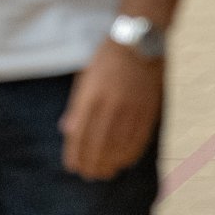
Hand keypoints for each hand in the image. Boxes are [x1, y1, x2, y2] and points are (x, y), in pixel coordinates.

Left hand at [61, 40, 163, 180]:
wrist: (139, 40)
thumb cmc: (108, 57)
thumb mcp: (85, 77)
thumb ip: (76, 106)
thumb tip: (67, 130)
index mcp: (91, 97)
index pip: (79, 135)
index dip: (75, 154)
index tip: (73, 167)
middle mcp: (110, 105)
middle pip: (98, 145)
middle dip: (91, 164)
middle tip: (89, 174)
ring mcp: (131, 108)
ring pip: (118, 146)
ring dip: (110, 163)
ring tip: (105, 172)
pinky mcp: (148, 109)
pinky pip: (138, 138)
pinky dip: (130, 153)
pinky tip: (124, 161)